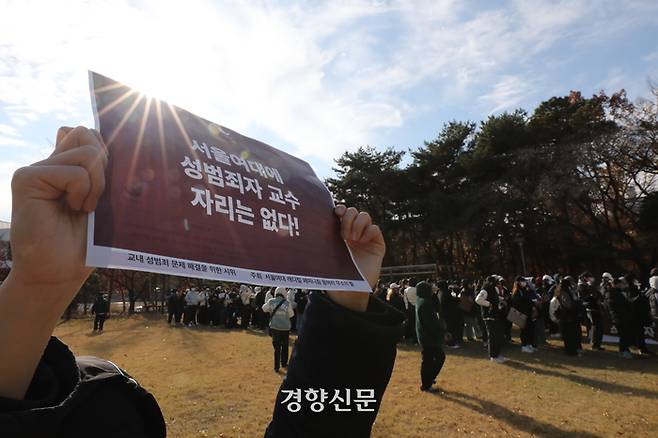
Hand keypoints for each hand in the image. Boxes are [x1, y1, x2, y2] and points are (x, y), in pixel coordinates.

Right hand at [0, 126, 105, 399]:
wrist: (60, 273)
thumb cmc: (86, 243)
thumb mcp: (106, 202)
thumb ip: (106, 172)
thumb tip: (117, 140)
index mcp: (68, 166)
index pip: (90, 135)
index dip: (108, 150)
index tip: (115, 178)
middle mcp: (52, 163)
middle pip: (88, 135)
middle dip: (106, 165)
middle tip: (99, 198)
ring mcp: (38, 169)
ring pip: (88, 152)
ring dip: (98, 184)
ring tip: (86, 208)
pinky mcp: (27, 179)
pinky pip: (74, 172)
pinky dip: (84, 192)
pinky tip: (74, 210)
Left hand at [327, 205, 385, 311]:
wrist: (349, 292)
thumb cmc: (335, 275)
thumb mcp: (325, 255)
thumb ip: (321, 241)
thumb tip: (307, 228)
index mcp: (339, 232)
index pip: (341, 212)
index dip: (340, 209)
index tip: (335, 213)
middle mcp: (353, 232)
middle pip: (353, 211)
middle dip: (348, 217)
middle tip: (344, 234)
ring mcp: (366, 237)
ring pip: (365, 216)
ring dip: (358, 224)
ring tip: (353, 239)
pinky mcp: (377, 244)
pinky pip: (375, 229)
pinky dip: (369, 232)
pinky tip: (362, 242)